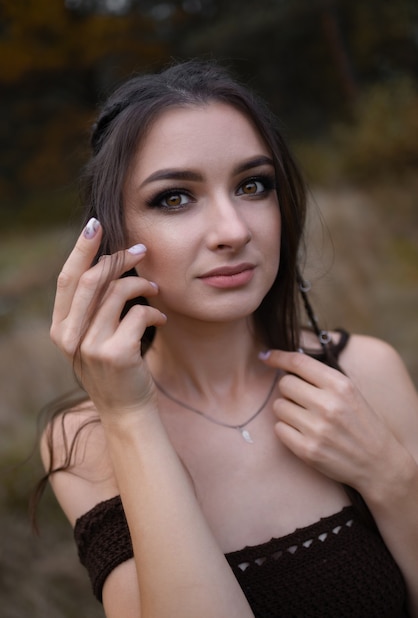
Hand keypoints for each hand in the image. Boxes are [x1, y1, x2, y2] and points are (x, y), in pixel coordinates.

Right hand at [50, 218, 166, 419]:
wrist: (126, 411)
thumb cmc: (114, 368)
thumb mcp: (92, 338)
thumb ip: (92, 308)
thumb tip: (108, 262)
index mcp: (61, 329)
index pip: (66, 279)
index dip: (80, 250)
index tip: (96, 225)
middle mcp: (70, 337)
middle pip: (91, 280)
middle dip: (118, 258)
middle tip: (141, 249)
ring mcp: (90, 347)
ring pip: (117, 293)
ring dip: (143, 284)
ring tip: (156, 290)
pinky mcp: (117, 354)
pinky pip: (139, 314)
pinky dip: (154, 311)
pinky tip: (160, 319)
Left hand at [259, 349, 404, 497]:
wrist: (379, 464)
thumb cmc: (362, 424)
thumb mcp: (351, 393)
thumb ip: (322, 378)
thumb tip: (286, 364)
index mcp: (340, 385)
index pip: (299, 362)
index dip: (278, 356)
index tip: (266, 356)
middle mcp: (328, 405)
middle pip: (284, 384)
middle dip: (289, 390)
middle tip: (302, 400)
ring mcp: (317, 429)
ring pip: (278, 406)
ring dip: (287, 410)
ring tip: (305, 418)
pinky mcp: (308, 450)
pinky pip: (279, 429)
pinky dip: (286, 429)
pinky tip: (303, 433)